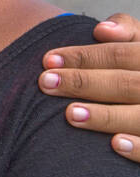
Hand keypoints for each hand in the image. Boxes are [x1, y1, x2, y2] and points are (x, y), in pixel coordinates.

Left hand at [38, 13, 139, 162]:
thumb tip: (101, 30)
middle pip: (126, 84)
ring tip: (71, 114)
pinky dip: (137, 147)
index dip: (84, 57)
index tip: (48, 60)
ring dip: (106, 115)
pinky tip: (113, 145)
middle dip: (84, 83)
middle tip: (46, 83)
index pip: (120, 54)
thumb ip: (128, 32)